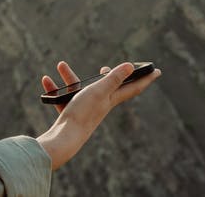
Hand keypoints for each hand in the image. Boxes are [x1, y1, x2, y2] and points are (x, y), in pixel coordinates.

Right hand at [36, 61, 161, 170]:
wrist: (64, 139)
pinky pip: (64, 98)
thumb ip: (113, 78)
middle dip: (109, 76)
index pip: (134, 86)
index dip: (146, 77)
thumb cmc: (82, 114)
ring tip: (61, 65)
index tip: (157, 70)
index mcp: (111, 99)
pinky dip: (56, 90)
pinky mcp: (71, 114)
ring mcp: (86, 110)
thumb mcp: (99, 91)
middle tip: (107, 68)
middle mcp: (101, 104)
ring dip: (70, 78)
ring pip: (80, 89)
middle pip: (108, 86)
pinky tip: (47, 82)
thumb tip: (130, 66)